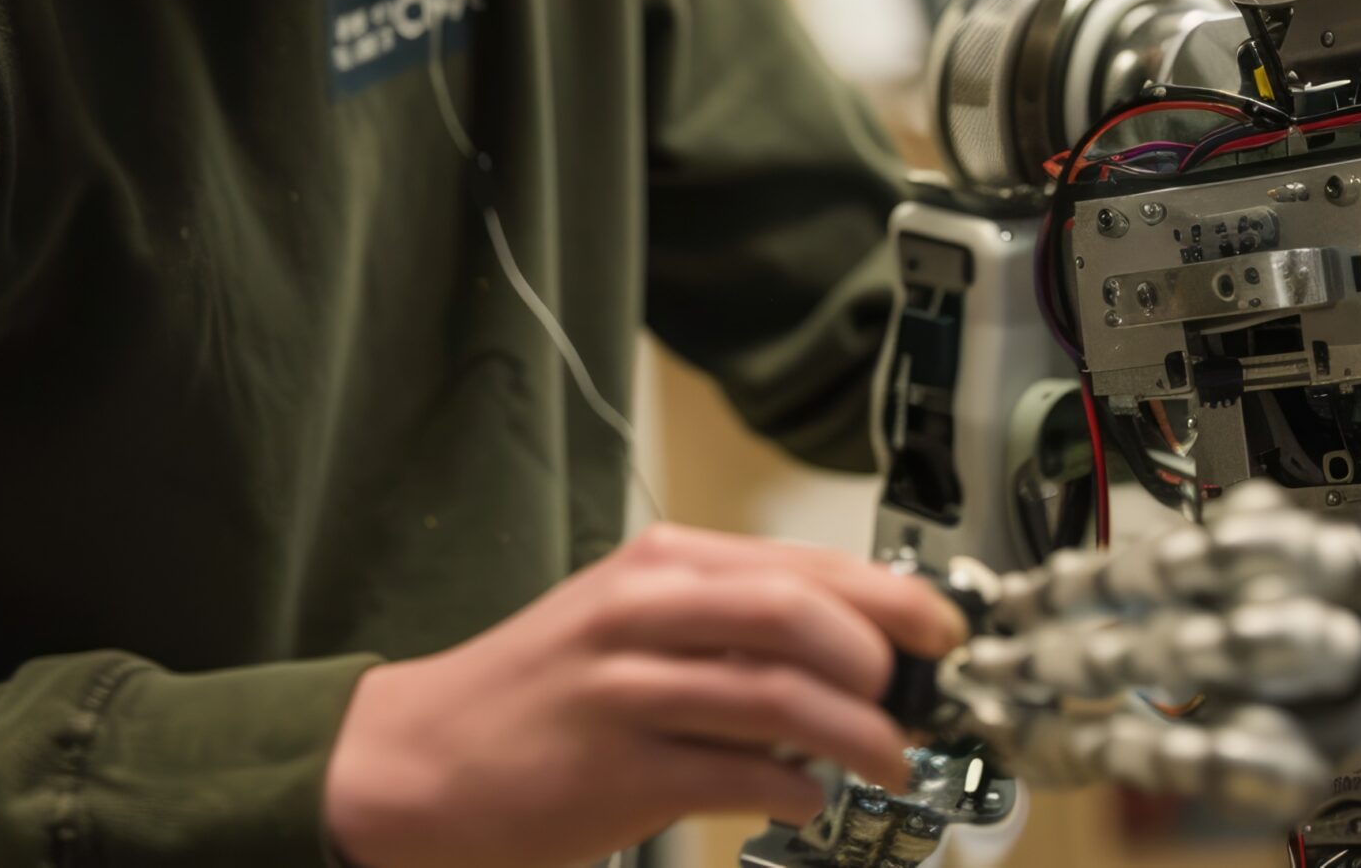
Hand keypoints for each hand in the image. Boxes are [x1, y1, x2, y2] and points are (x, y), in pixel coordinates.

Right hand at [321, 522, 968, 867]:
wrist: (416, 761)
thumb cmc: (541, 691)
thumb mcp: (629, 619)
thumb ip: (730, 619)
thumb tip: (855, 641)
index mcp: (659, 564)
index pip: (800, 563)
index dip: (890, 597)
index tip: (944, 629)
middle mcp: (644, 613)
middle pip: (798, 615)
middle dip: (882, 656)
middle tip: (922, 695)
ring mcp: (627, 692)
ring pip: (779, 698)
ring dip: (858, 736)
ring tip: (889, 761)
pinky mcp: (616, 773)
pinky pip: (737, 776)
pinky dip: (792, 788)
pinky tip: (806, 796)